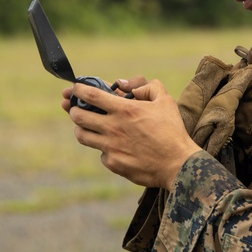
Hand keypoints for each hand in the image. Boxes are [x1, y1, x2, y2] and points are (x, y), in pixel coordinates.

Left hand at [67, 78, 199, 189]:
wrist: (178, 164)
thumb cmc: (172, 131)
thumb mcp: (165, 101)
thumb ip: (149, 87)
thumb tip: (130, 88)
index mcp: (124, 110)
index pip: (91, 95)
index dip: (78, 89)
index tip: (75, 89)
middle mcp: (113, 127)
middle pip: (78, 116)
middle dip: (74, 110)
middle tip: (77, 109)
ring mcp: (111, 147)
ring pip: (82, 136)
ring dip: (81, 129)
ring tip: (87, 127)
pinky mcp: (113, 163)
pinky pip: (100, 153)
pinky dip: (103, 149)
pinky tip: (113, 147)